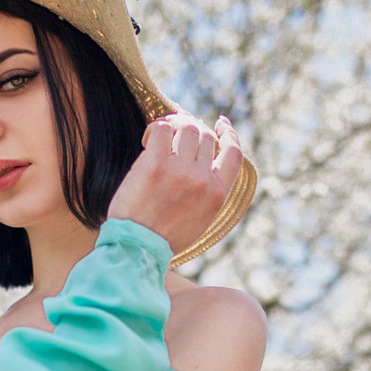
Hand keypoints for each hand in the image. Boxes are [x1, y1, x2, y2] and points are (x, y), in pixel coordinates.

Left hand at [105, 112, 243, 256]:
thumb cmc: (163, 235)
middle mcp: (203, 180)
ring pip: (186, 128)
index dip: (229, 134)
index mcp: (217, 194)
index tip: (220, 123)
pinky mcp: (156, 164)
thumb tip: (204, 160)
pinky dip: (155, 128)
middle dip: (190, 131)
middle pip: (205, 137)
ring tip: (156, 140)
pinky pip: (161, 128)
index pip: (234, 153)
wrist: (137, 247)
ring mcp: (181, 171)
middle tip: (173, 135)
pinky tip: (146, 142)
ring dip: (172, 128)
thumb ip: (208, 191)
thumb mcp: (200, 218)